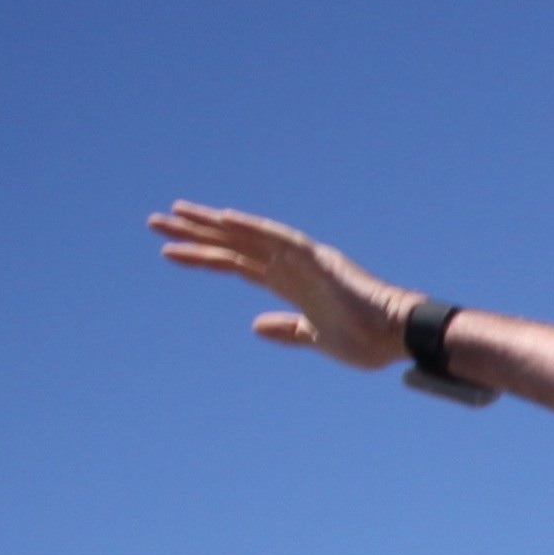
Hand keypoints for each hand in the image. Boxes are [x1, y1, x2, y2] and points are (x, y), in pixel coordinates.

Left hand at [149, 201, 420, 367]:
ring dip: (209, 225)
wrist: (399, 337)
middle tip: (154, 222)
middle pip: (234, 245)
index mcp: (290, 283)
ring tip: (172, 214)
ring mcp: (304, 260)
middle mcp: (292, 265)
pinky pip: (278, 238)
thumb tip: (255, 326)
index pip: (237, 264)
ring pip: (247, 237)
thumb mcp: (316, 338)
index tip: (169, 251)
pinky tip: (221, 218)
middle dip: (194, 234)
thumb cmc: (367, 340)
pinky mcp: (318, 260)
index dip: (204, 256)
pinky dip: (250, 227)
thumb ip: (287, 329)